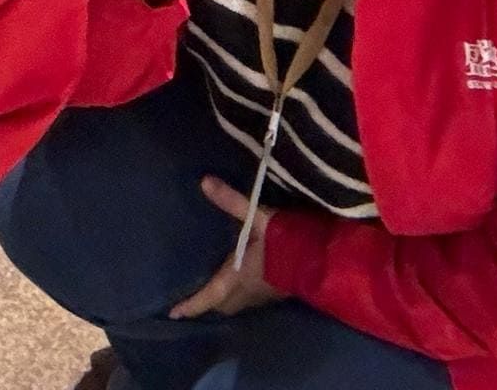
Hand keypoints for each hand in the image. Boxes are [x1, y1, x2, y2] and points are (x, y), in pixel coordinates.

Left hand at [170, 177, 284, 318]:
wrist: (323, 259)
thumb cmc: (287, 242)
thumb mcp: (258, 218)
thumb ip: (232, 201)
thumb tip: (204, 182)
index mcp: (237, 277)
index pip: (209, 297)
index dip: (191, 306)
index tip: (173, 314)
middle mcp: (248, 291)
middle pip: (223, 305)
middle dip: (207, 305)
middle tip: (192, 299)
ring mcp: (265, 294)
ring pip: (238, 303)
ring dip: (225, 300)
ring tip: (212, 291)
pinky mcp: (278, 290)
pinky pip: (252, 298)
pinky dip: (240, 294)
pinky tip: (241, 280)